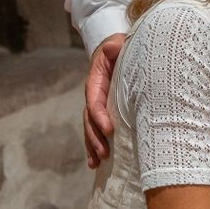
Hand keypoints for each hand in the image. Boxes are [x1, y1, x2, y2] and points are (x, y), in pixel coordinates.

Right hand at [82, 34, 126, 167]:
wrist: (115, 52)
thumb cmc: (120, 49)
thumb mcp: (118, 45)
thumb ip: (115, 46)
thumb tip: (112, 47)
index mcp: (96, 82)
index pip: (95, 101)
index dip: (99, 116)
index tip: (109, 129)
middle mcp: (93, 96)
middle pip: (90, 120)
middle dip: (95, 138)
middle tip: (104, 153)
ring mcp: (97, 106)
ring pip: (91, 129)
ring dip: (92, 146)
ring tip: (96, 163)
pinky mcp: (103, 113)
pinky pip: (97, 131)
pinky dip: (95, 146)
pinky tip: (96, 163)